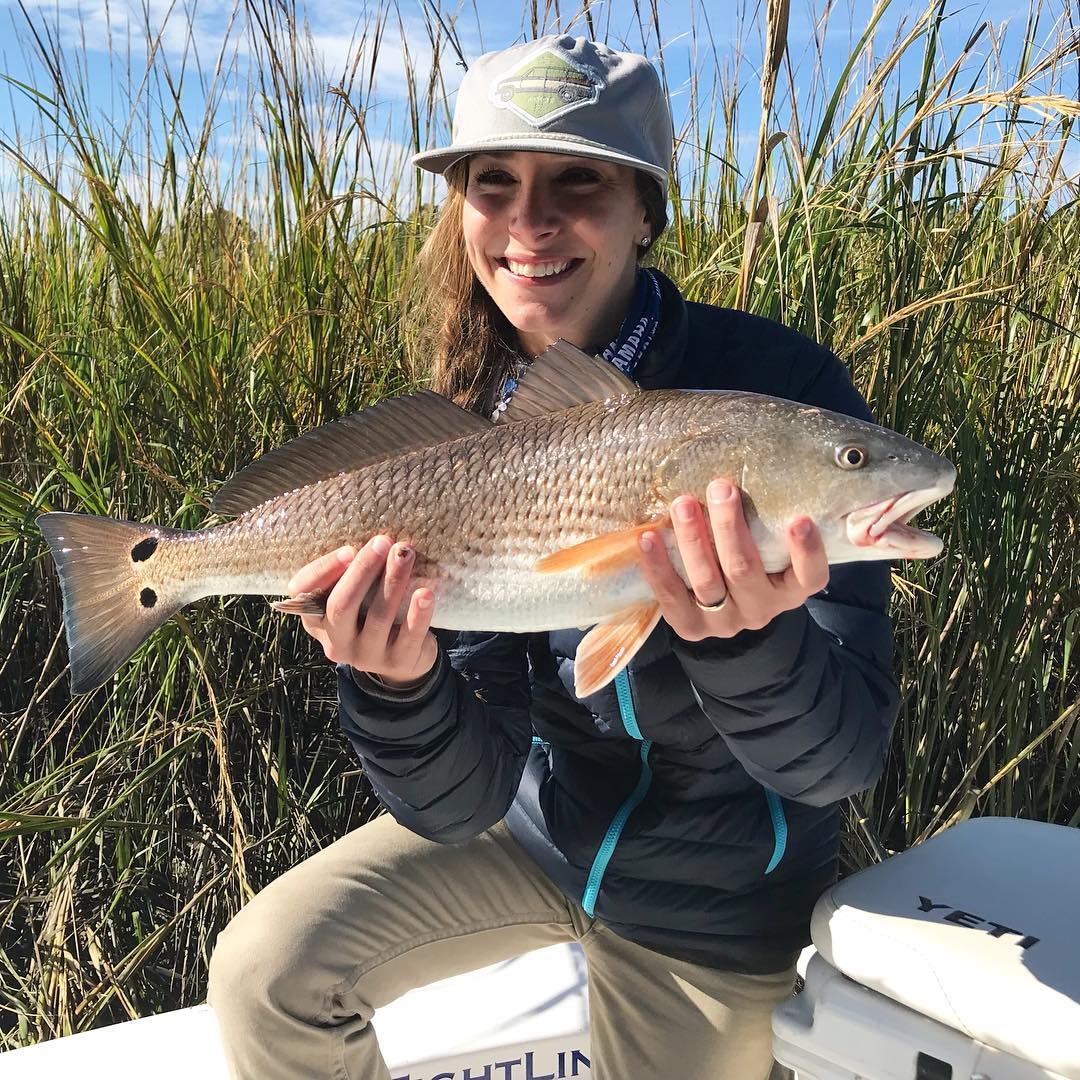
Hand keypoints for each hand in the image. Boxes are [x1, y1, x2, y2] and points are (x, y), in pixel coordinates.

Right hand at [288, 536, 437, 686]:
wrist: (406, 656)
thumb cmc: (373, 612)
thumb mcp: (355, 596)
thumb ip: (351, 574)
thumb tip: (372, 540)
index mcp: (316, 619)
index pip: (303, 592)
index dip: (324, 570)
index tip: (349, 549)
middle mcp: (335, 641)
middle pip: (341, 605)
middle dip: (363, 570)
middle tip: (383, 542)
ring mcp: (366, 656)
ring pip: (377, 617)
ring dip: (393, 581)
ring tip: (405, 554)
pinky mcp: (397, 663)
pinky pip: (409, 636)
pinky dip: (418, 613)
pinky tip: (426, 593)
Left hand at [637, 479, 828, 641]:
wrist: (723, 610)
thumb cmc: (749, 560)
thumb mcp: (768, 547)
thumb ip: (766, 520)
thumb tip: (751, 460)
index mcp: (790, 589)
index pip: (810, 576)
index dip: (807, 551)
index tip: (800, 519)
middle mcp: (761, 608)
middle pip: (744, 569)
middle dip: (729, 526)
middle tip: (721, 488)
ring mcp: (726, 622)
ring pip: (707, 581)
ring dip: (693, 539)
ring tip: (682, 504)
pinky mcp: (692, 628)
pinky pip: (672, 598)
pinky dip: (659, 566)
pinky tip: (649, 537)